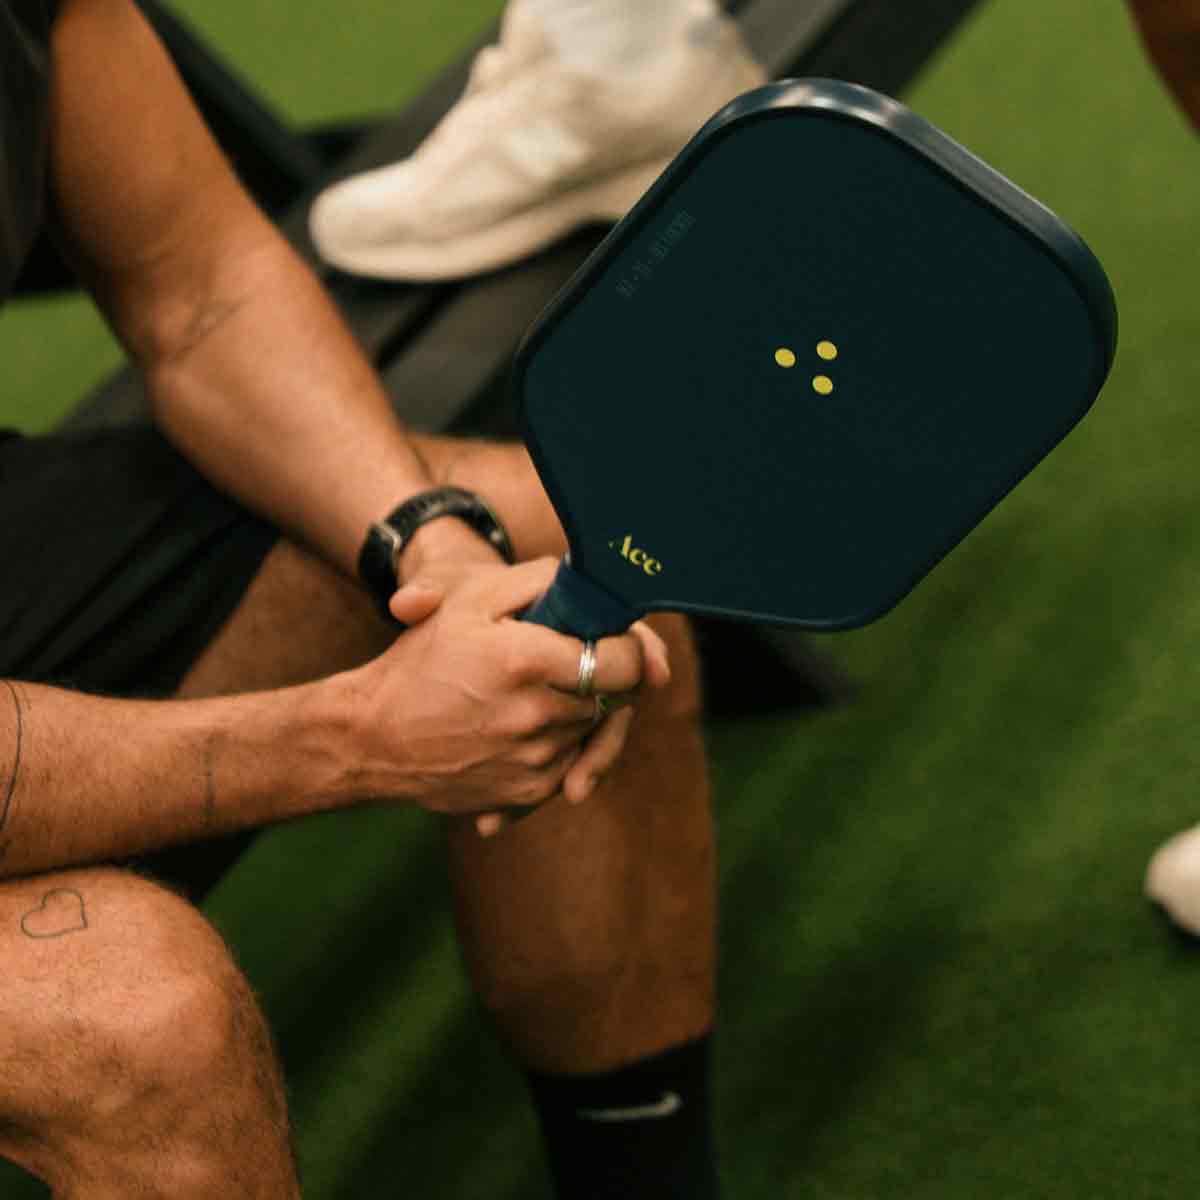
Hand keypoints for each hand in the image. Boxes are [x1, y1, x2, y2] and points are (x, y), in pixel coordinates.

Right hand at [335, 556, 667, 822]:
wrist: (372, 737)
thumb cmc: (420, 660)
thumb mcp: (469, 599)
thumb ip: (538, 580)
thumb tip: (592, 582)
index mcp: (528, 661)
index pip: (626, 659)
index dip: (631, 646)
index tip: (615, 638)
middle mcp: (538, 715)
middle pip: (617, 696)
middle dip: (608, 675)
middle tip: (575, 660)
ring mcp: (537, 760)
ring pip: (596, 730)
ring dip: (584, 708)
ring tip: (541, 691)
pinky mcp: (529, 793)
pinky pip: (575, 766)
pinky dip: (565, 744)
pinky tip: (533, 726)